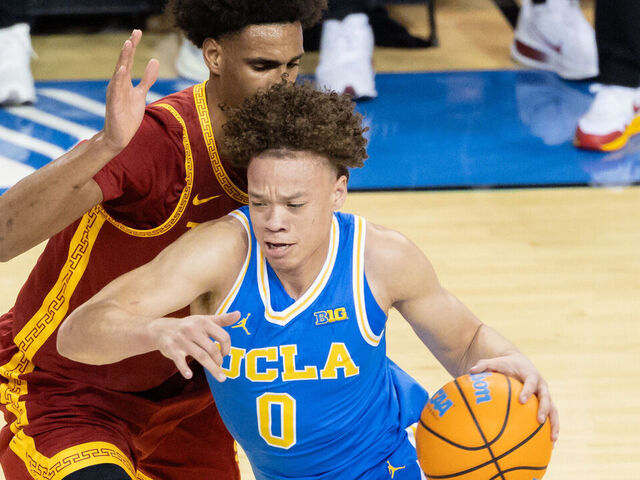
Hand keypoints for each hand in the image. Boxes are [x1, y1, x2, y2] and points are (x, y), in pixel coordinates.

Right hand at [103, 30, 159, 151]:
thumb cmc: (128, 115)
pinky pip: (117, 90)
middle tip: (135, 32)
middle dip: (129, 47)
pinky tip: (122, 69)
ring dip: (123, 58)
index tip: (138, 31)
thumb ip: (147, 79)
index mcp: (124, 81)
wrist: (119, 136)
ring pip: (119, 73)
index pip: (128, 60)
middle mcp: (118, 84)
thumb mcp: (140, 94)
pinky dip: (119, 79)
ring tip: (128, 44)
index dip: (133, 46)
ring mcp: (115, 93)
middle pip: (124, 62)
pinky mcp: (115, 104)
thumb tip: (154, 60)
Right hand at [150, 311, 240, 381]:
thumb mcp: (205, 320)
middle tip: (220, 366)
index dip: (227, 347)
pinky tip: (190, 375)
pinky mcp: (172, 349)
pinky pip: (180, 361)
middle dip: (219, 360)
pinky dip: (185, 369)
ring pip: (201, 356)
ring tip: (221, 378)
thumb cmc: (189, 326)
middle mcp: (193, 329)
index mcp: (204, 322)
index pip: (223, 336)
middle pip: (212, 349)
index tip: (225, 354)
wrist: (161, 329)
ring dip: (213, 369)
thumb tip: (239, 314)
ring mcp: (182, 340)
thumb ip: (222, 319)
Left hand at [469, 354, 558, 441]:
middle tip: (539, 421)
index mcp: (530, 375)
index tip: (522, 400)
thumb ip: (483, 365)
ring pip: (553, 410)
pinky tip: (550, 444)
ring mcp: (545, 395)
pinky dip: (552, 429)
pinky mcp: (546, 403)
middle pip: (546, 397)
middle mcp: (541, 385)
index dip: (527, 391)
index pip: (531, 383)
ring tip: (552, 439)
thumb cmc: (505, 364)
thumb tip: (470, 371)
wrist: (519, 362)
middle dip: (544, 409)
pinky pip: (551, 417)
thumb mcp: (494, 362)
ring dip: (554, 424)